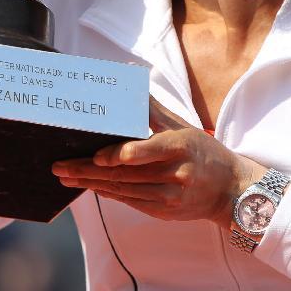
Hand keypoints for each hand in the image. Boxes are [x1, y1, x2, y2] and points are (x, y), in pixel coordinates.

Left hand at [51, 96, 267, 228]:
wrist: (230, 190)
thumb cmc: (203, 151)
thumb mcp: (183, 126)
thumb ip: (153, 109)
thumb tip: (130, 78)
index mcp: (182, 146)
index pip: (150, 151)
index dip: (123, 155)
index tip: (99, 155)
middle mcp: (176, 174)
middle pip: (127, 174)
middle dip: (90, 171)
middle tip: (61, 166)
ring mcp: (170, 196)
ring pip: (124, 191)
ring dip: (91, 184)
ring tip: (66, 177)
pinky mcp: (164, 212)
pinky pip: (130, 202)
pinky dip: (108, 193)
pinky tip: (89, 186)